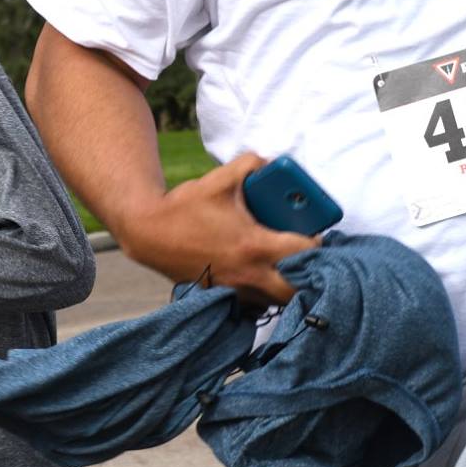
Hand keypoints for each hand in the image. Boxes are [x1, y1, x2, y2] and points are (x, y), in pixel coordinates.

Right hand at [118, 152, 319, 307]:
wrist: (149, 234)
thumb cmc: (185, 208)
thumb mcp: (219, 180)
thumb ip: (250, 164)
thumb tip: (269, 163)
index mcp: (253, 246)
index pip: (303, 252)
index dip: (316, 243)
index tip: (315, 234)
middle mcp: (248, 274)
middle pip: (295, 291)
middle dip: (307, 277)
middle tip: (305, 259)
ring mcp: (234, 290)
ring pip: (274, 302)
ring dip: (285, 287)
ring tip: (286, 267)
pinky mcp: (222, 297)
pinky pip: (253, 303)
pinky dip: (262, 293)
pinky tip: (260, 275)